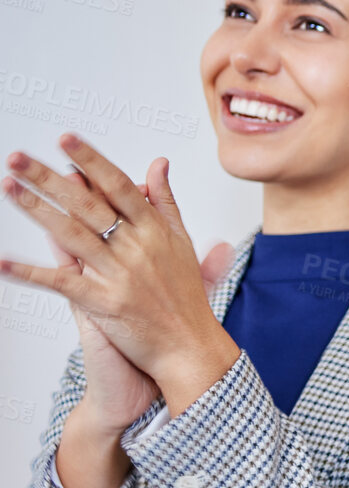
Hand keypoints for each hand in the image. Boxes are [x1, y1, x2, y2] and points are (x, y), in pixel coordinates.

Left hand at [2, 136, 239, 414]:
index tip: (66, 139)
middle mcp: (137, 248)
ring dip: (37, 209)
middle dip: (50, 177)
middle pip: (88, 204)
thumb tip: (157, 164)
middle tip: (19, 157)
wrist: (191, 348)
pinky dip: (31, 274)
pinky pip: (62, 284)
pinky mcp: (104, 303)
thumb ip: (166, 202)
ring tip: (9, 187)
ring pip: (71, 234)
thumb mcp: (182, 243)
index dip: (91, 161)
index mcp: (156, 231)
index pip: (118, 186)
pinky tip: (4, 262)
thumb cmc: (186, 298)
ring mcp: (120, 275)